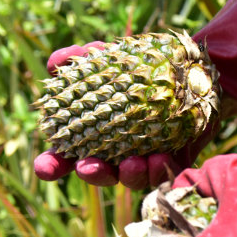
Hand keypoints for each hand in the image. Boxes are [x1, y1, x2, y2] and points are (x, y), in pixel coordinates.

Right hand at [34, 0, 236, 187]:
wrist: (191, 70)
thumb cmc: (142, 67)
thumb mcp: (111, 57)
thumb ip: (82, 58)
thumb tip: (55, 62)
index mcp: (94, 135)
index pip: (66, 156)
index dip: (52, 165)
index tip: (45, 166)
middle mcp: (117, 153)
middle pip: (99, 175)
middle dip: (93, 175)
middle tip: (90, 166)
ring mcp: (145, 160)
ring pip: (133, 179)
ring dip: (131, 175)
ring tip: (135, 161)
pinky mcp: (174, 161)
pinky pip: (166, 174)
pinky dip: (161, 169)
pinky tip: (161, 156)